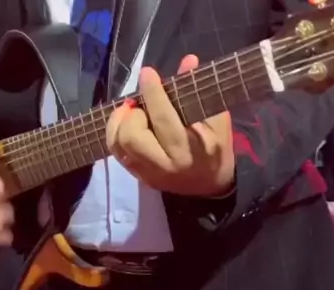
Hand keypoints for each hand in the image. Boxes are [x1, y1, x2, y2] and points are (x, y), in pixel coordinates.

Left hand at [105, 55, 234, 196]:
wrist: (210, 185)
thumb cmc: (215, 148)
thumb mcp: (216, 120)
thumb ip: (198, 92)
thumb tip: (188, 61)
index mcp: (189, 150)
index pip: (164, 119)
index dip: (153, 93)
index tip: (148, 73)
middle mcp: (165, 165)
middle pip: (132, 136)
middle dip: (132, 114)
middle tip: (141, 106)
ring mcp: (149, 174)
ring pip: (118, 145)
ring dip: (119, 122)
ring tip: (131, 112)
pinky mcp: (139, 177)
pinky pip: (117, 153)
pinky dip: (117, 134)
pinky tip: (127, 124)